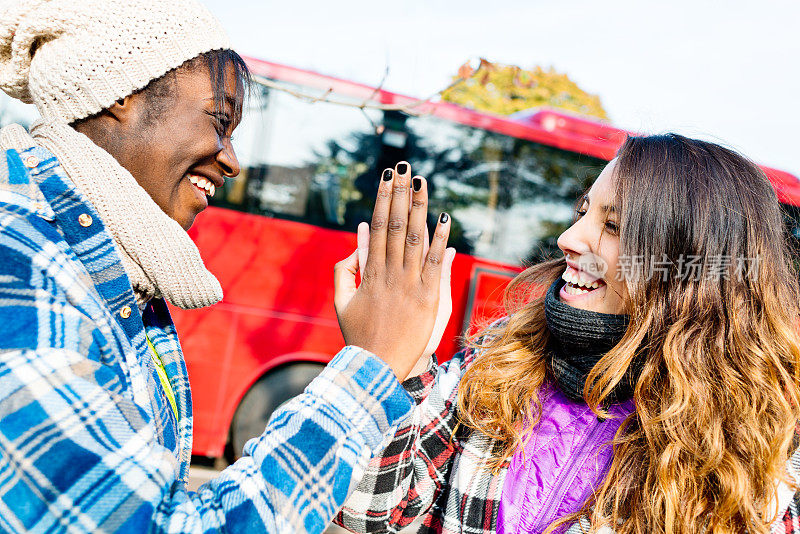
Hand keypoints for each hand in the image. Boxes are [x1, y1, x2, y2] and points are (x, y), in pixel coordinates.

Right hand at [334, 162, 451, 379]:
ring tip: (421, 181)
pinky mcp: (428, 298)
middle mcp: (389, 274)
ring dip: (418, 207)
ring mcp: (409, 285)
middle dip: (399, 193)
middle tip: (403, 166)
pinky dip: (439, 240)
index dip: (384, 199)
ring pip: (413, 238)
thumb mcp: (342, 302)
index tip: (387, 177)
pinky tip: (444, 218)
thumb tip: (360, 236)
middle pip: (394, 225)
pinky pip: (433, 263)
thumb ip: (346, 269)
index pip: (378, 227)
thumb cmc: (359, 335)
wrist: (378, 367)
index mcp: (369, 273)